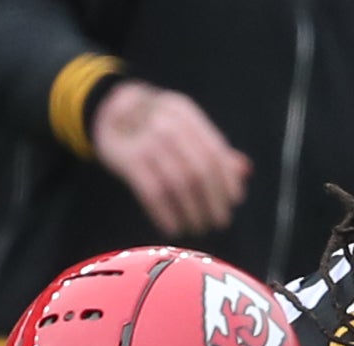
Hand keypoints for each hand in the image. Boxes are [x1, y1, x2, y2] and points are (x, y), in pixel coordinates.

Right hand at [91, 80, 250, 237]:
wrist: (108, 109)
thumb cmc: (156, 123)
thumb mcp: (184, 124)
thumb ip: (213, 147)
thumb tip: (245, 171)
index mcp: (185, 114)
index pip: (215, 150)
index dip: (227, 180)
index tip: (234, 201)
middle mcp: (166, 123)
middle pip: (198, 170)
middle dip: (213, 201)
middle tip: (219, 222)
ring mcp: (144, 140)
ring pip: (177, 183)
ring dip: (191, 212)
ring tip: (198, 227)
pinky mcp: (126, 158)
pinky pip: (151, 192)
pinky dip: (165, 214)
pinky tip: (173, 227)